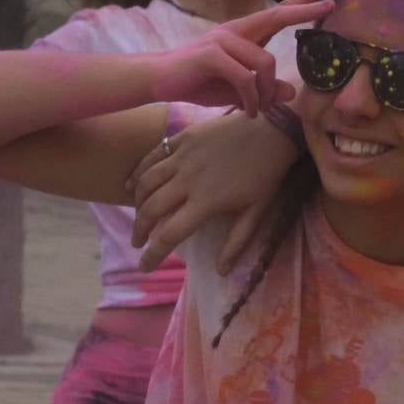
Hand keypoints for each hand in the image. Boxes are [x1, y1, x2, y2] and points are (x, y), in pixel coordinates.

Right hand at [127, 114, 291, 272]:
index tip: (144, 267)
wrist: (272, 131)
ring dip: (136, 204)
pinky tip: (130, 185)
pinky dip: (138, 172)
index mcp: (207, 201)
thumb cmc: (266, 174)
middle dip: (139, 230)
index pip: (170, 234)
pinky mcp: (183, 138)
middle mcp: (188, 179)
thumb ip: (237, 242)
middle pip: (151, 209)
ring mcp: (183, 156)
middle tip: (137, 243)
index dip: (153, 255)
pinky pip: (153, 156)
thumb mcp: (257, 212)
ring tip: (137, 218)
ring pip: (146, 182)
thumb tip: (220, 272)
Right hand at [149, 0, 331, 111]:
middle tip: (331, 4)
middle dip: (305, 8)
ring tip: (259, 109)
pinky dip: (251, 99)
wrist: (159, 81)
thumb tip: (290, 92)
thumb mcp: (240, 91)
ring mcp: (223, 39)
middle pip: (277, 15)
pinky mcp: (211, 55)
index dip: (303, 1)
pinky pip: (245, 78)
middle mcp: (236, 30)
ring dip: (267, 92)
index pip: (279, 13)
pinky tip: (248, 111)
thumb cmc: (200, 82)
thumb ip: (264, 90)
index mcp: (245, 34)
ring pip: (265, 62)